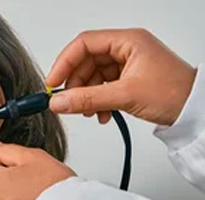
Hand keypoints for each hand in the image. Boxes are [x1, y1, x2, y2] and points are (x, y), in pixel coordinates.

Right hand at [46, 28, 196, 125]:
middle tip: (68, 102)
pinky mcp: (129, 80)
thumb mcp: (125, 96)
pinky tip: (101, 114)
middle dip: (76, 84)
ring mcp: (127, 65)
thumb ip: (88, 99)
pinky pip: (102, 87)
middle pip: (86, 61)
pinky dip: (97, 101)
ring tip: (89, 112)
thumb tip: (59, 101)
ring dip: (86, 96)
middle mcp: (126, 49)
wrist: (196, 110)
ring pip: (93, 76)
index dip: (64, 62)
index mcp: (127, 41)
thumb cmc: (174, 93)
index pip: (84, 44)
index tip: (53, 82)